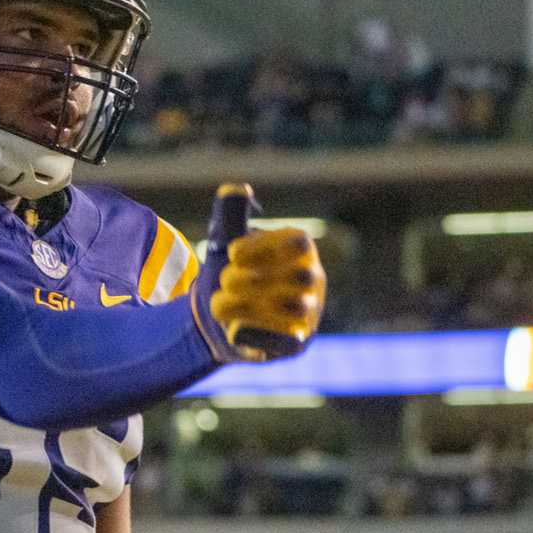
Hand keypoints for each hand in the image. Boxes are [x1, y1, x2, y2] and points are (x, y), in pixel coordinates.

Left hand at [190, 183, 324, 362]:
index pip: (299, 241)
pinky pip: (286, 342)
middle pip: (297, 274)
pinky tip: (233, 330)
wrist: (223, 320)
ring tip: (219, 303)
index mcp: (302, 254)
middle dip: (252, 276)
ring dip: (248, 303)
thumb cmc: (233, 274)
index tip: (231, 252)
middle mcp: (313, 284)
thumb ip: (229, 216)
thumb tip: (235, 188)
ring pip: (291, 307)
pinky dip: (258, 334)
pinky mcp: (295, 345)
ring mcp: (308, 315)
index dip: (264, 245)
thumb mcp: (227, 244)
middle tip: (224, 280)